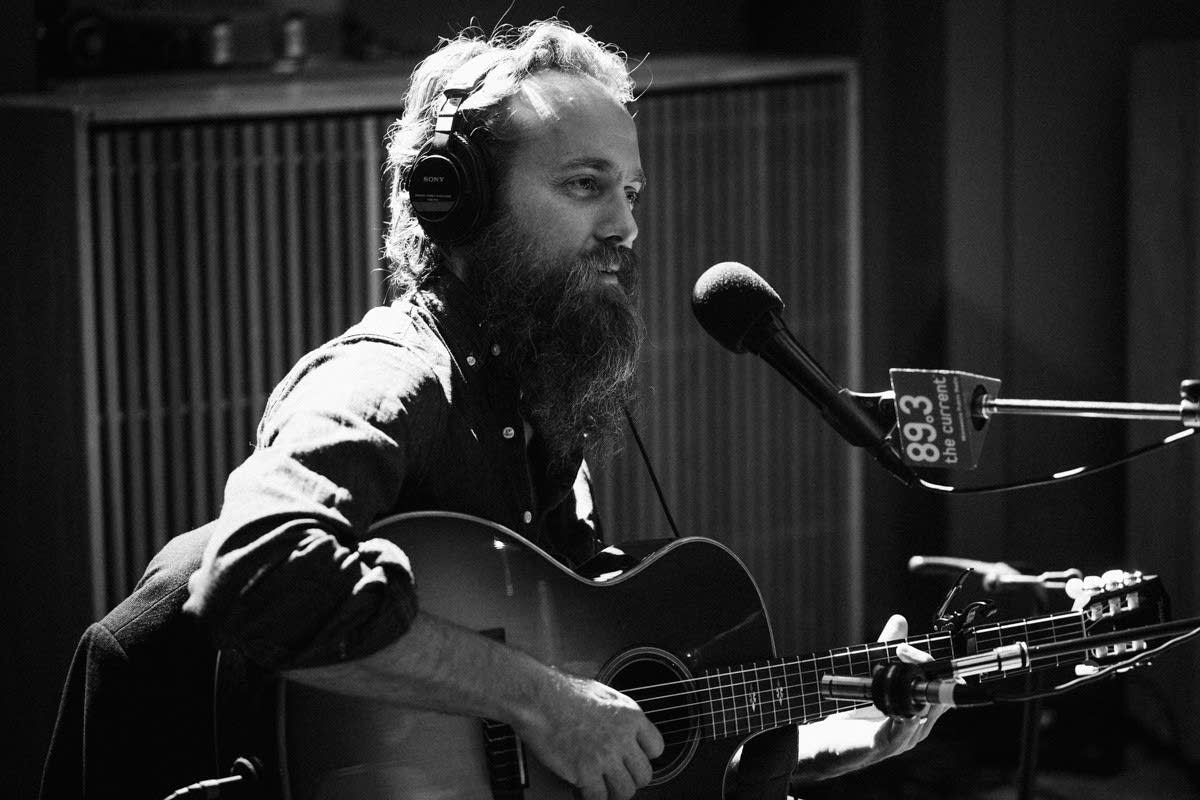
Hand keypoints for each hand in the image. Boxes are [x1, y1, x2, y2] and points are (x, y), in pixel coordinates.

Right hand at [515, 671, 663, 799]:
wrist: (538, 697)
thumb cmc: (562, 690)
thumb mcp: (603, 693)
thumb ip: (618, 714)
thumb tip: (622, 727)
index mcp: (630, 715)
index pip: (656, 748)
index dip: (644, 756)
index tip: (633, 758)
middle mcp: (622, 738)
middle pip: (645, 775)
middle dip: (631, 778)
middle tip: (618, 777)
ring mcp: (605, 757)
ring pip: (626, 791)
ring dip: (614, 792)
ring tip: (603, 787)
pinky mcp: (585, 772)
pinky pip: (599, 798)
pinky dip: (592, 798)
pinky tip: (585, 790)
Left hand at [793, 614, 945, 780]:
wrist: (825, 737)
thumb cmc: (852, 709)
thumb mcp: (873, 673)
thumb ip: (888, 647)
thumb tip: (900, 620)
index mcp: (919, 709)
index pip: (943, 688)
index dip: (931, 665)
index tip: (904, 648)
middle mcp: (916, 727)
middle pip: (938, 702)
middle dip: (924, 671)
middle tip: (901, 652)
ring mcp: (902, 739)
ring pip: (922, 718)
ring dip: (911, 691)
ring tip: (898, 670)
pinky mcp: (882, 747)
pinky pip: (899, 736)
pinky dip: (903, 722)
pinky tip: (901, 710)